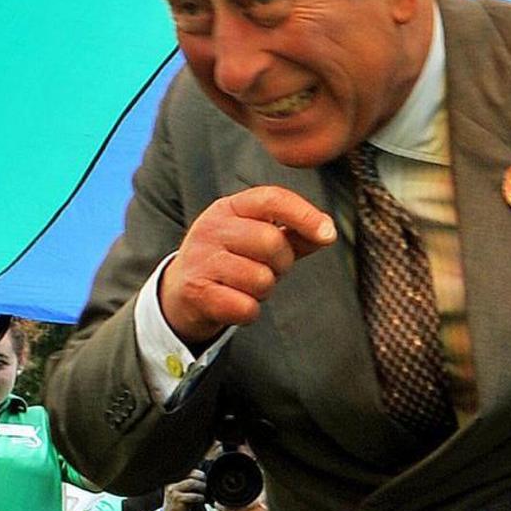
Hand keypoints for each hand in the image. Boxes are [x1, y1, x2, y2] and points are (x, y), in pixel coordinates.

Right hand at [157, 187, 338, 346]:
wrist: (182, 291)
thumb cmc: (232, 261)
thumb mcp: (256, 238)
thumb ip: (293, 233)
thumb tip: (327, 232)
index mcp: (229, 208)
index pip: (271, 199)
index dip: (304, 214)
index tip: (328, 234)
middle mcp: (211, 227)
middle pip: (271, 242)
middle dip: (282, 263)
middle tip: (268, 270)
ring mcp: (200, 259)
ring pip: (261, 279)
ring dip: (264, 290)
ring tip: (246, 285)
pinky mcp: (196, 291)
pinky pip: (246, 307)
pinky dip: (249, 311)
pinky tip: (234, 302)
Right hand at [160, 469, 210, 510]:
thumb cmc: (181, 502)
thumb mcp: (184, 489)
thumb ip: (191, 480)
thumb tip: (205, 475)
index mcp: (173, 477)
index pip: (189, 469)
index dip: (199, 473)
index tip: (204, 480)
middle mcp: (172, 481)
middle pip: (192, 474)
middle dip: (202, 480)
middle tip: (205, 487)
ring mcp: (173, 489)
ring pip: (192, 483)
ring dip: (201, 487)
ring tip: (203, 493)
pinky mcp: (177, 499)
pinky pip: (193, 495)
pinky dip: (200, 497)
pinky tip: (201, 500)